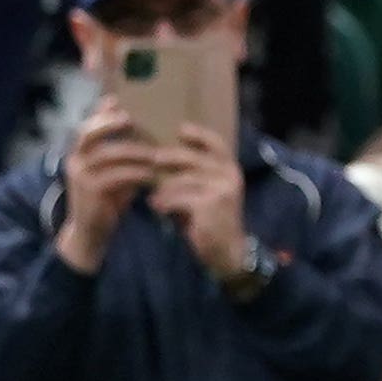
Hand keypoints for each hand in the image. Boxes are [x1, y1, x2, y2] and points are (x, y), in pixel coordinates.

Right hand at [56, 103, 159, 272]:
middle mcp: (75, 160)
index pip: (86, 126)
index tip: (116, 101)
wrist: (92, 232)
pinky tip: (153, 175)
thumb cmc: (108, 200)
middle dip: (110, 123)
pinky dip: (137, 173)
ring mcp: (81, 175)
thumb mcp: (115, 173)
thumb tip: (145, 136)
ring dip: (134, 152)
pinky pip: (117, 175)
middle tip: (132, 120)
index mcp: (80, 153)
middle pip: (88, 133)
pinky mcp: (91, 191)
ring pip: (108, 154)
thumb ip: (123, 155)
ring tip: (155, 154)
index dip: (99, 113)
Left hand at [149, 125, 249, 278]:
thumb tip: (162, 154)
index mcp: (230, 168)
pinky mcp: (210, 204)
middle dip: (168, 158)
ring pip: (180, 179)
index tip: (179, 130)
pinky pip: (178, 197)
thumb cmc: (211, 219)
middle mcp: (230, 175)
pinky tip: (158, 209)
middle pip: (191, 158)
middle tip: (150, 160)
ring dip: (162, 188)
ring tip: (152, 197)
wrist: (227, 250)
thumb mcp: (208, 191)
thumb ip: (195, 173)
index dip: (198, 133)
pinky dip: (164, 203)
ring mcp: (221, 189)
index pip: (216, 142)